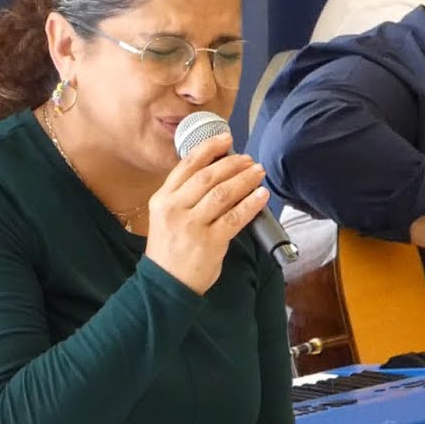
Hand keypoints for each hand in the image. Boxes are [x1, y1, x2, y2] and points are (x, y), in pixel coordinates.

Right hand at [144, 133, 269, 293]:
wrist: (165, 284)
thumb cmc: (170, 249)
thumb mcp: (167, 217)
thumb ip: (185, 196)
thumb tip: (218, 173)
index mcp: (162, 199)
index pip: (187, 165)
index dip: (209, 148)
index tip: (226, 138)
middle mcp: (175, 209)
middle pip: (208, 176)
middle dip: (232, 164)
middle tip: (249, 160)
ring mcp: (192, 226)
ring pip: (223, 193)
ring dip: (244, 179)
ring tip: (258, 172)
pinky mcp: (209, 242)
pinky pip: (235, 217)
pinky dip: (251, 204)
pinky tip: (261, 195)